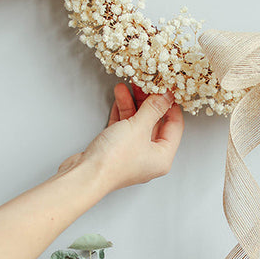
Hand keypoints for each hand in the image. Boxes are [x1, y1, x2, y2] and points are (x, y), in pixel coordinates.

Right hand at [57, 83, 184, 191]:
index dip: (171, 105)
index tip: (166, 89)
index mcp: (162, 156)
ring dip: (132, 104)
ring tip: (126, 86)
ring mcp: (132, 154)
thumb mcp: (138, 127)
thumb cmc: (114, 160)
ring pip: (137, 124)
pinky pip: (123, 127)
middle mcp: (149, 157)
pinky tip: (119, 98)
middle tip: (144, 83)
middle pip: (155, 123)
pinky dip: (122, 113)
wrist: (85, 175)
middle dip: (148, 101)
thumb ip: (153, 109)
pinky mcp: (115, 151)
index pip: (174, 126)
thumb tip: (166, 96)